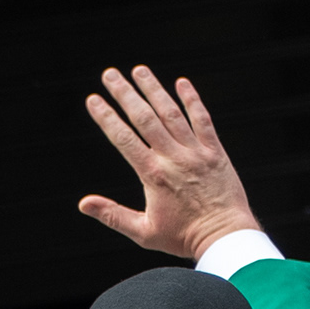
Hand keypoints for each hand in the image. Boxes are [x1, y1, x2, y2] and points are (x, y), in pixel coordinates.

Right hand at [79, 68, 258, 263]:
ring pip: (172, 113)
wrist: (225, 238)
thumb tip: (84, 204)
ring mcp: (196, 152)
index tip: (93, 100)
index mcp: (153, 175)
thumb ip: (113, 215)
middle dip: (125, 94)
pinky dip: (192, 99)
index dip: (106, 117)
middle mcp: (173, 158)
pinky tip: (181, 82)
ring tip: (139, 70)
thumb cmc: (184, 238)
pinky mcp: (216, 152)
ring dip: (154, 89)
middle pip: (145, 118)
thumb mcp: (144, 233)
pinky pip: (202, 119)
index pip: (124, 139)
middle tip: (109, 74)